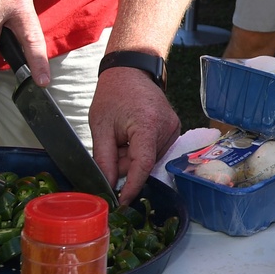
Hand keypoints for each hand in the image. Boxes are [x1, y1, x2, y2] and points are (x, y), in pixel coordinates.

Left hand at [89, 67, 180, 204]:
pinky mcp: (173, 128)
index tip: (121, 202)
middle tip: (111, 149)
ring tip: (120, 137)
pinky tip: (131, 136)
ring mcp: (173, 128)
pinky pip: (155, 150)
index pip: (142, 165)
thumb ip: (104, 159)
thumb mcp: (101, 127)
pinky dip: (140, 150)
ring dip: (132, 158)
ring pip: (150, 159)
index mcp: (148, 125)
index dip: (131, 186)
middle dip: (125, 165)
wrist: (131, 71)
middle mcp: (167, 127)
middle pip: (145, 163)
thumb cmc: (113, 95)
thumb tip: (107, 186)